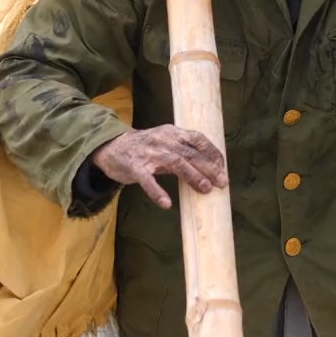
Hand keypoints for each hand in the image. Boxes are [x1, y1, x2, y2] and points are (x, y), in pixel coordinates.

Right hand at [92, 125, 227, 209]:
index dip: (213, 152)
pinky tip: (166, 203)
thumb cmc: (145, 148)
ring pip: (174, 162)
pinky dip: (157, 191)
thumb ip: (183, 151)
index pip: (198, 139)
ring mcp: (148, 153)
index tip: (223, 168)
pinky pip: (147, 180)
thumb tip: (210, 169)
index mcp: (172, 133)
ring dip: (191, 176)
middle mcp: (162, 140)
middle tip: (222, 182)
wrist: (112, 146)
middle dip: (208, 167)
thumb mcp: (166, 142)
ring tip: (204, 189)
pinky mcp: (134, 167)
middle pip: (190, 152)